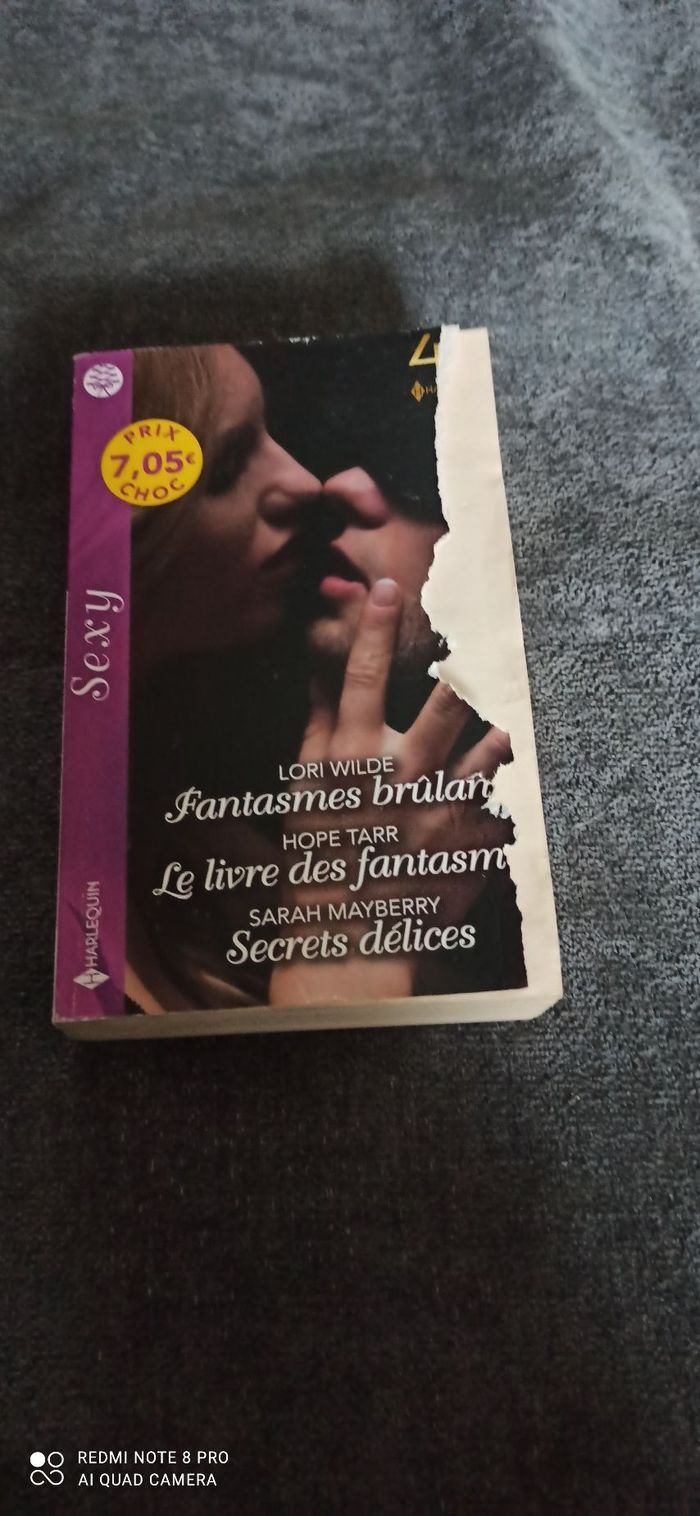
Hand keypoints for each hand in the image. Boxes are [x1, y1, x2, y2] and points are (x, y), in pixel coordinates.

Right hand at [269, 578, 512, 1006]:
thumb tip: (316, 671)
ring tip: (505, 705)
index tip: (385, 587)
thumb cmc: (318, 861)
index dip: (372, 627)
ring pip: (489, 743)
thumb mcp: (304, 791)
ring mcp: (440, 808)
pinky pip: (505, 796)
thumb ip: (316, 728)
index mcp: (349, 760)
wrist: (349, 940)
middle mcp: (398, 775)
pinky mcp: (471, 839)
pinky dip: (509, 780)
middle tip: (479, 632)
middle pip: (443, 700)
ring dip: (500, 720)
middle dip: (464, 662)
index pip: (358, 676)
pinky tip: (510, 764)